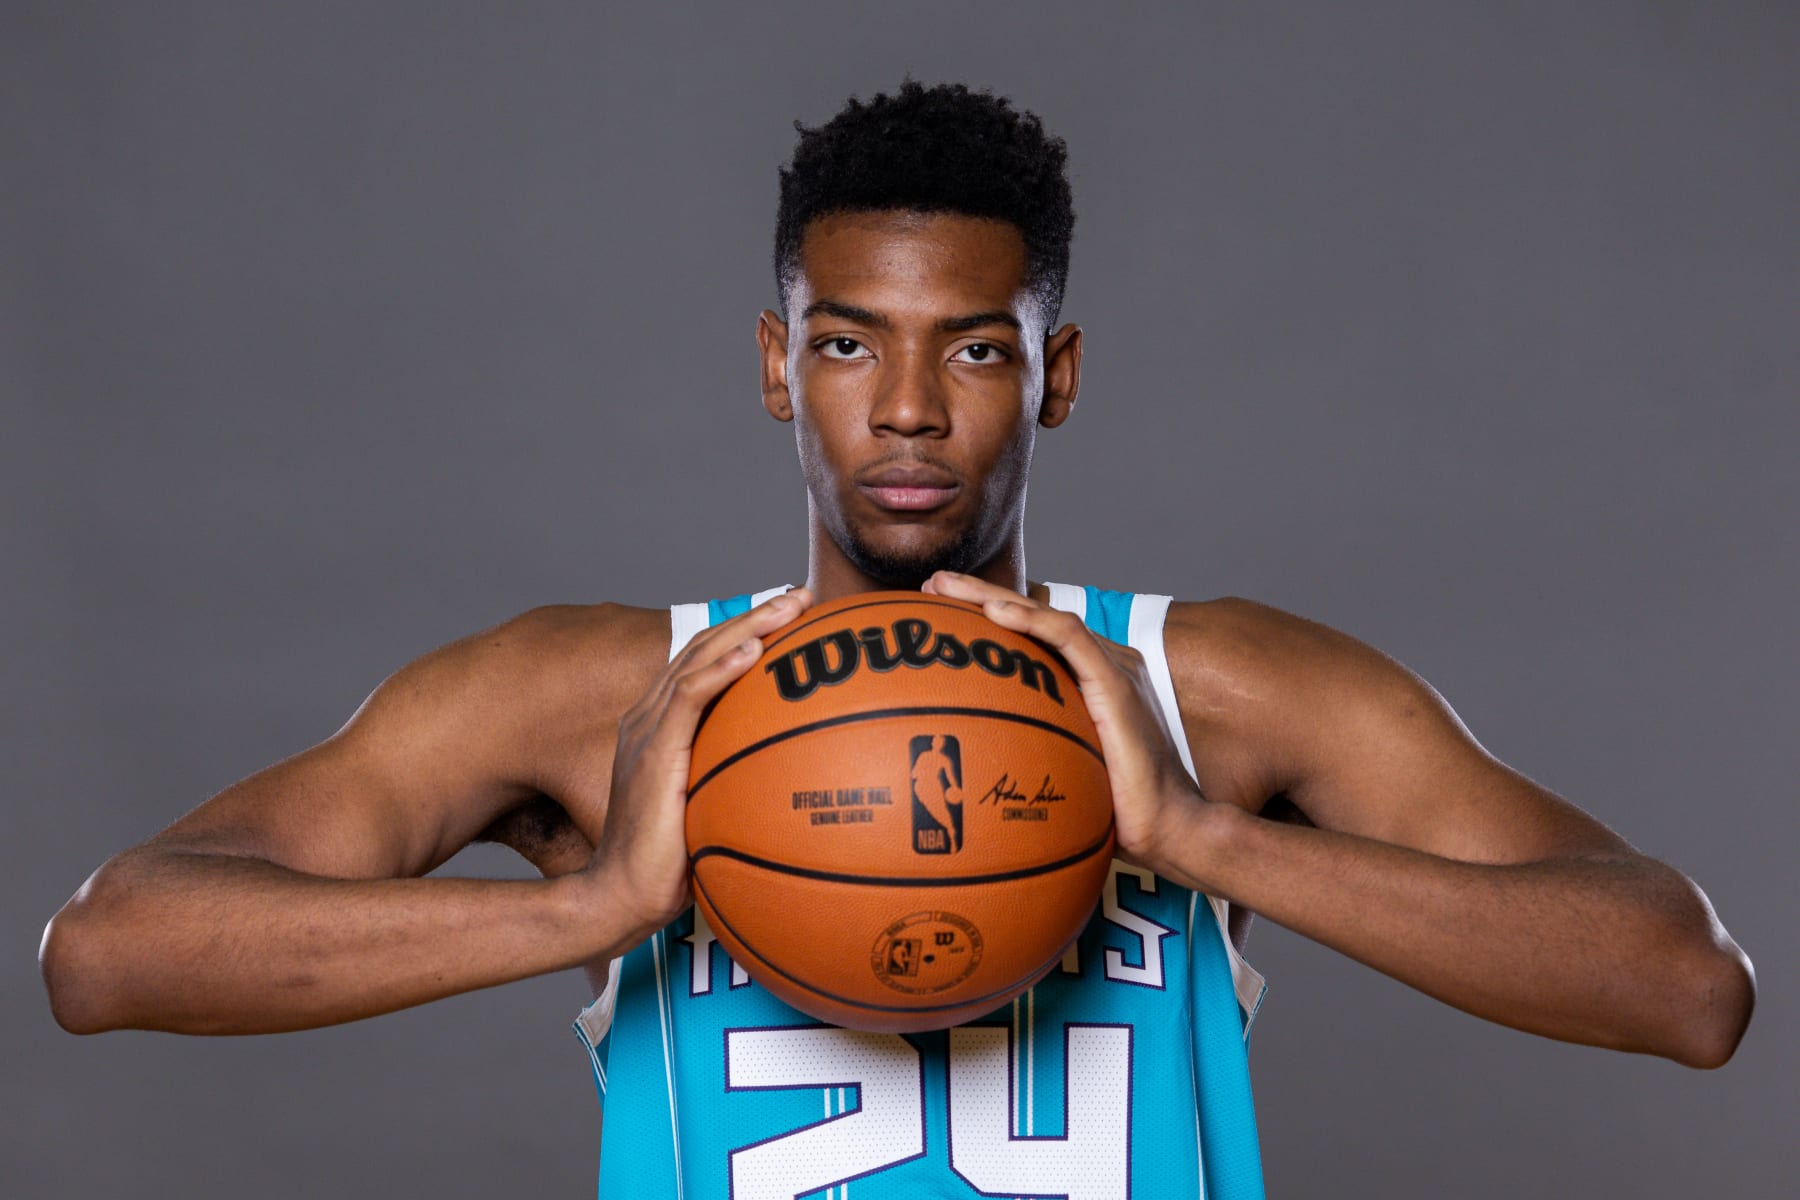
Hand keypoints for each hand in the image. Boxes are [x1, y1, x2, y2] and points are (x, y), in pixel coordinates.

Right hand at [581, 587, 813, 941]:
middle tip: (801, 597)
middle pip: (705, 648)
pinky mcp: (653, 752)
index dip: (746, 633)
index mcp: (660, 728)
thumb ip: (735, 787)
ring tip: (790, 607)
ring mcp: (647, 731)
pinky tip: (753, 651)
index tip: (792, 619)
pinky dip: (721, 669)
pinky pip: (689, 697)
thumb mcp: (711, 814)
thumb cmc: (669, 868)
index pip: (705, 664)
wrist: (622, 898)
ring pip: (699, 659)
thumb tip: (793, 787)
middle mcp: (650, 719)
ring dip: (748, 627)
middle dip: (755, 616)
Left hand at [921, 572, 1207, 874]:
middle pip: (1033, 619)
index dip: (985, 620)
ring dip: (992, 597)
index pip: (1032, 638)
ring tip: (945, 586)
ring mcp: (1112, 670)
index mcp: (1090, 682)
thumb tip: (968, 776)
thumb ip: (1027, 759)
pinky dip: (1030, 620)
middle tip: (931, 585)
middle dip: (979, 596)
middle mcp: (1102, 666)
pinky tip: (993, 611)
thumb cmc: (1115, 814)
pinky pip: (1069, 638)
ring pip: (1045, 616)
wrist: (1169, 828)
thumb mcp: (1061, 778)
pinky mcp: (1117, 682)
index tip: (938, 615)